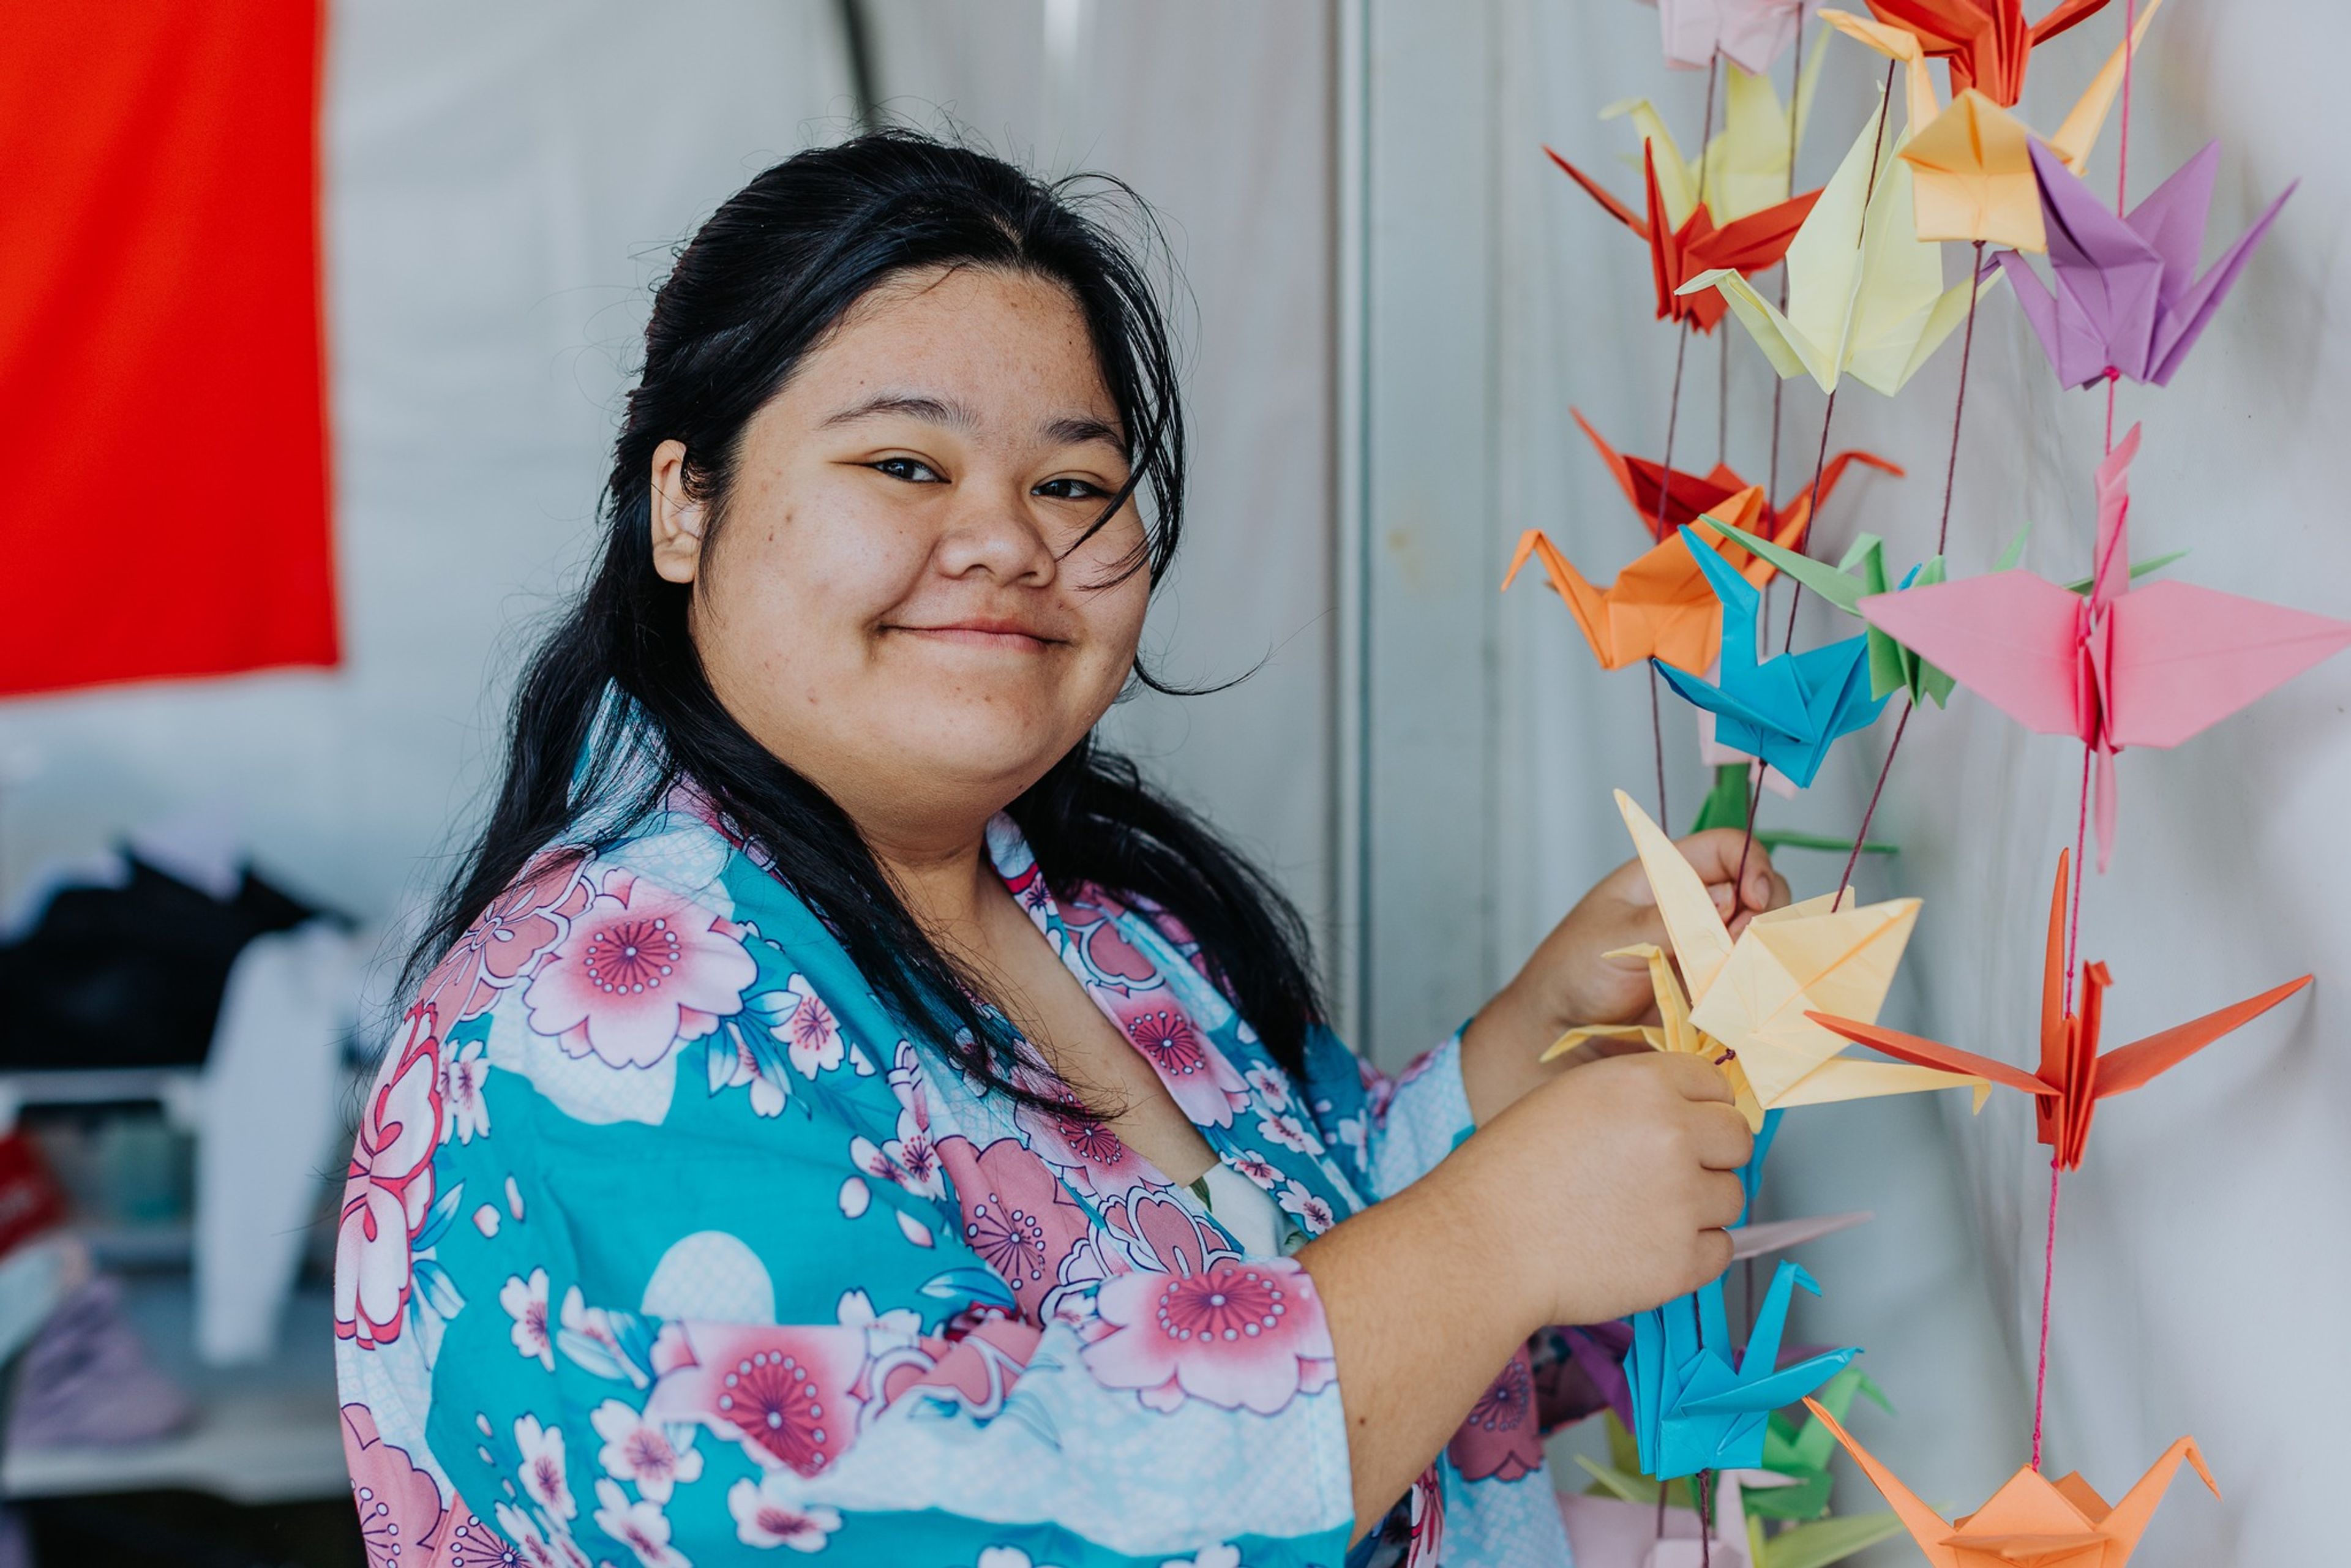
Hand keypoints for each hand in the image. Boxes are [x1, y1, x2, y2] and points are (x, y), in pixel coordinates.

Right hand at [1442, 1052, 1751, 1326]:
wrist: (1480, 1245)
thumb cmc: (1509, 1172)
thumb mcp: (1569, 1100)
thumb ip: (1635, 1098)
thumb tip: (1690, 1115)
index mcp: (1642, 1084)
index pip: (1716, 1084)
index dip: (1699, 1107)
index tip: (1682, 1126)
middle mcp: (1673, 1135)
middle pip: (1737, 1139)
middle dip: (1710, 1155)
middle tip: (1664, 1175)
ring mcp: (1683, 1201)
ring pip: (1730, 1197)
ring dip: (1697, 1207)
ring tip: (1636, 1215)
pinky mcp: (1682, 1261)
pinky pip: (1719, 1251)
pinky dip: (1690, 1254)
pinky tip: (1641, 1248)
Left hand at [1460, 828, 1788, 1120]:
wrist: (1561, 1031)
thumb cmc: (1573, 972)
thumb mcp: (1615, 937)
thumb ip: (1671, 921)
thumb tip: (1726, 902)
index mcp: (1666, 876)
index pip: (1730, 849)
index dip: (1753, 866)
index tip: (1753, 899)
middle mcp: (1697, 906)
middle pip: (1762, 891)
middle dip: (1762, 915)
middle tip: (1736, 948)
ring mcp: (1711, 948)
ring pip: (1764, 938)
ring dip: (1760, 955)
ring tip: (1726, 979)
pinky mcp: (1717, 987)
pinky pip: (1754, 981)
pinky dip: (1755, 988)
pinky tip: (1736, 1001)